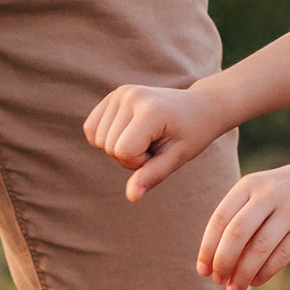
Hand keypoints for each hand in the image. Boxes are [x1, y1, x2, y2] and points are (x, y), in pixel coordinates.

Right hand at [84, 77, 225, 202]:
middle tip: (155, 144)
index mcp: (150, 110)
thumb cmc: (191, 135)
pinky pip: (91, 128)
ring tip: (146, 137)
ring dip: (120, 147)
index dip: (140, 162)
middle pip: (110, 147)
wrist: (199, 107)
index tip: (160, 152)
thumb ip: (152, 176)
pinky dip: (106, 138)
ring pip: (98, 140)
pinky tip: (130, 132)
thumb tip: (131, 197)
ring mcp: (120, 93)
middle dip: (131, 156)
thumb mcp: (176, 158)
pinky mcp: (113, 95)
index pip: (123, 151)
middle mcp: (130, 96)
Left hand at [196, 154, 289, 289]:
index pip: (219, 219)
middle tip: (217, 282)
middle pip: (236, 233)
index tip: (203, 271)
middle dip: (223, 262)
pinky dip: (265, 272)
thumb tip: (215, 263)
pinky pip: (282, 254)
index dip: (208, 248)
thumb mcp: (260, 194)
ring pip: (259, 247)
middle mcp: (269, 194)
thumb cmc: (286, 194)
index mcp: (249, 185)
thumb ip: (239, 220)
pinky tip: (256, 281)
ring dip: (243, 273)